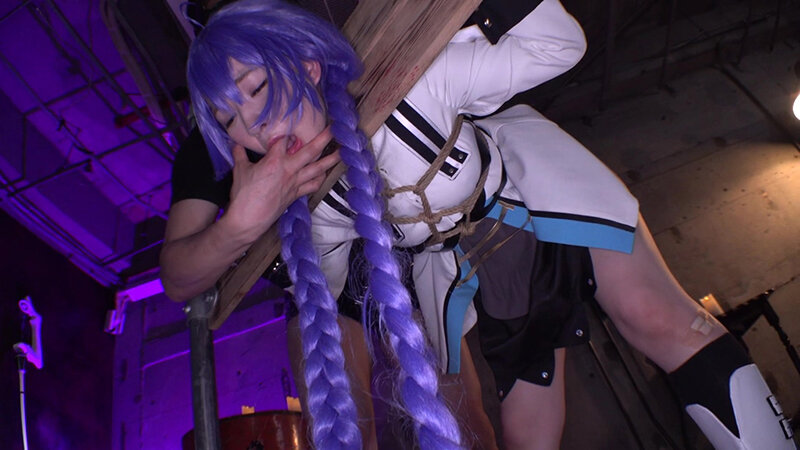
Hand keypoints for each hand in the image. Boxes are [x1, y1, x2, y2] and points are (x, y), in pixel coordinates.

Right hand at [221, 127, 339, 243]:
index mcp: (274, 161)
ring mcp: (295, 183)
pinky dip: (320, 178)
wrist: (248, 220)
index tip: (293, 123)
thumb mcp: (239, 170)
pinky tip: (325, 173)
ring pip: (317, 169)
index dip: (288, 131)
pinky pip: (313, 185)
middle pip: (310, 151)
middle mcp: (289, 170)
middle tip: (334, 129)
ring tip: (342, 152)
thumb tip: (235, 144)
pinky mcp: (296, 195)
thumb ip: (239, 154)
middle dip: (323, 138)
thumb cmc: (243, 195)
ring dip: (331, 160)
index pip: (284, 140)